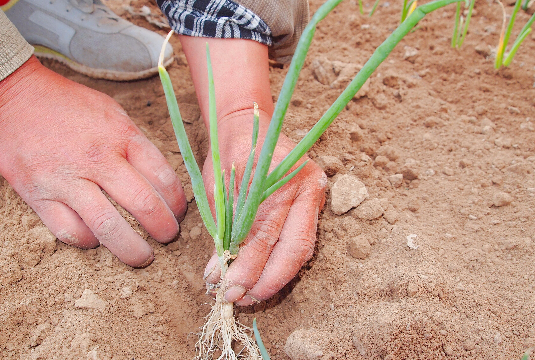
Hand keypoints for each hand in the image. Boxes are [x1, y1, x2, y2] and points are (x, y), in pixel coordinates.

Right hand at [0, 57, 186, 266]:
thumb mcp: (113, 113)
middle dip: (164, 229)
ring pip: (109, 227)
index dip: (178, 203)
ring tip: (142, 256)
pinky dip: (89, 241)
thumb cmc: (69, 105)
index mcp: (122, 136)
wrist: (14, 97)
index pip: (164, 178)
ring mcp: (67, 180)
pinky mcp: (39, 195)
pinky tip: (98, 241)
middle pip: (144, 205)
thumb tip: (161, 180)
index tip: (179, 213)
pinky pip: (70, 231)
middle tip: (169, 238)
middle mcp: (99, 159)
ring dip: (132, 248)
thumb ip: (136, 144)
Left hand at [201, 111, 326, 305]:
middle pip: (290, 247)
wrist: (249, 124)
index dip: (245, 266)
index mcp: (276, 175)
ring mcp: (315, 192)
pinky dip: (284, 263)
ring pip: (302, 249)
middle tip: (238, 299)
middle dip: (264, 281)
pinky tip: (265, 279)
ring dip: (276, 278)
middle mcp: (304, 185)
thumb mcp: (219, 190)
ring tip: (250, 296)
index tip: (222, 286)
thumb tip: (217, 274)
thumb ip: (223, 230)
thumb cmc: (229, 157)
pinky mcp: (316, 200)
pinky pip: (303, 240)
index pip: (263, 233)